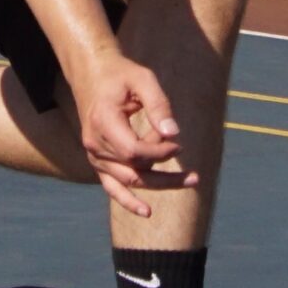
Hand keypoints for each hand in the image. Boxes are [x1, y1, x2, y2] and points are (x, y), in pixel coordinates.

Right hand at [69, 52, 195, 218]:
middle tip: (195, 177)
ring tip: (189, 180)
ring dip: (158, 182)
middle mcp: (95, 144)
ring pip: (129, 180)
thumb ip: (159, 105)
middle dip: (166, 177)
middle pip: (134, 171)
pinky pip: (112, 187)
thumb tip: (173, 134)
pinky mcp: (99, 162)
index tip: (178, 145)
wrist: (92, 76)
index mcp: (103, 122)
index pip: (133, 151)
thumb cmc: (121, 75)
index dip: (159, 153)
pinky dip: (128, 201)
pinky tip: (147, 212)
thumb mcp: (143, 79)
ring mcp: (95, 156)